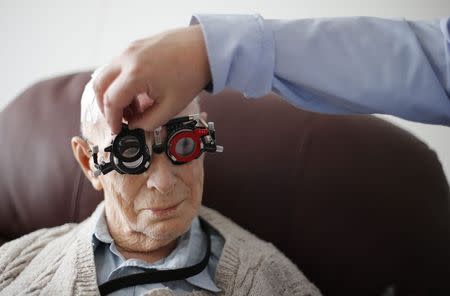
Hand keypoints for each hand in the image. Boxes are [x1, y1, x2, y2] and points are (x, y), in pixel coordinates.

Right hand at [93, 25, 210, 133]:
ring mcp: (130, 49)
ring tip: (133, 107)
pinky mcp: (136, 45)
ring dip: (113, 93)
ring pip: (107, 74)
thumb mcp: (172, 107)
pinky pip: (118, 65)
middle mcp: (127, 58)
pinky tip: (139, 92)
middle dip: (106, 106)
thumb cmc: (192, 75)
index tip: (117, 130)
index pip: (112, 101)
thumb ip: (149, 122)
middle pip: (100, 85)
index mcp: (135, 75)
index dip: (112, 120)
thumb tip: (134, 125)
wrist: (206, 48)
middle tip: (119, 119)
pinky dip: (121, 81)